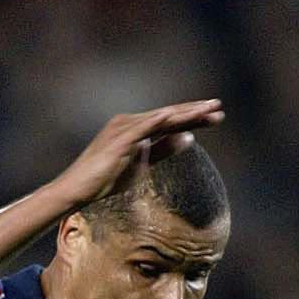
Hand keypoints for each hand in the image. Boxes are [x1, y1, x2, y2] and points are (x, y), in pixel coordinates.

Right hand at [55, 101, 224, 208]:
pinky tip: (175, 116)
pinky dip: (159, 120)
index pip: (171, 121)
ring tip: (207, 111)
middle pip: (169, 115)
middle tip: (219, 108)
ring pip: (161, 117)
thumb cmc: (106, 180)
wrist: (78, 190)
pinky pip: (143, 127)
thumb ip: (164, 150)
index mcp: (138, 127)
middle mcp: (131, 121)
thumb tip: (189, 138)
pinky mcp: (118, 139)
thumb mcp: (142, 165)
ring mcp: (124, 128)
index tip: (217, 118)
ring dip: (185, 114)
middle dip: (195, 112)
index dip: (194, 118)